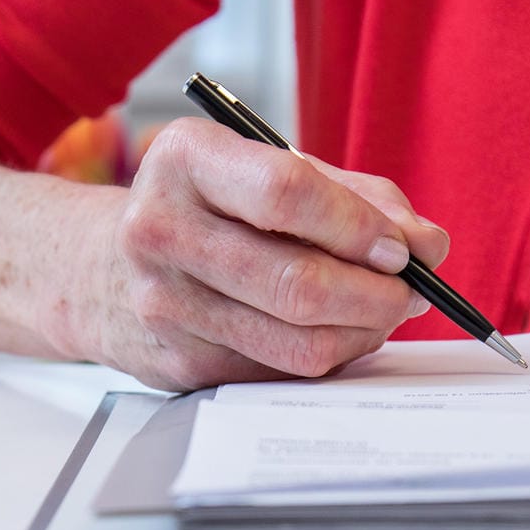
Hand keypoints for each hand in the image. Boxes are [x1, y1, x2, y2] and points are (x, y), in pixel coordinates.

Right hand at [82, 117, 449, 390]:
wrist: (101, 267)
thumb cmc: (209, 208)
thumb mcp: (269, 170)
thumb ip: (355, 198)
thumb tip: (427, 245)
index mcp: (185, 159)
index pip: (287, 194)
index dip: (359, 227)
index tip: (401, 248)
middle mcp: (161, 229)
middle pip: (297, 282)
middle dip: (376, 293)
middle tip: (410, 289)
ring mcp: (163, 304)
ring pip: (297, 339)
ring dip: (364, 331)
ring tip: (384, 310)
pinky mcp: (179, 362)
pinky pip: (282, 369)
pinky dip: (330, 353)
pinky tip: (338, 330)